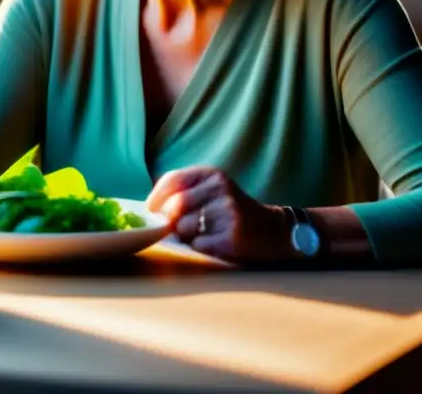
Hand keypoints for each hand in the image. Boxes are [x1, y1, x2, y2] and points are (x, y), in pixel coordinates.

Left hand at [146, 167, 290, 262]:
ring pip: (183, 228)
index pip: (172, 180)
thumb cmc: (231, 211)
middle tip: (181, 227)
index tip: (150, 210)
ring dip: (186, 236)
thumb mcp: (211, 190)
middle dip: (171, 221)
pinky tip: (215, 243)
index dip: (155, 198)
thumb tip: (149, 209)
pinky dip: (200, 247)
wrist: (272, 231)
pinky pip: (197, 245)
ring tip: (204, 233)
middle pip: (174, 207)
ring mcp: (228, 212)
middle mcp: (221, 188)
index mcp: (212, 174)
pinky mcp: (232, 237)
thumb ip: (183, 192)